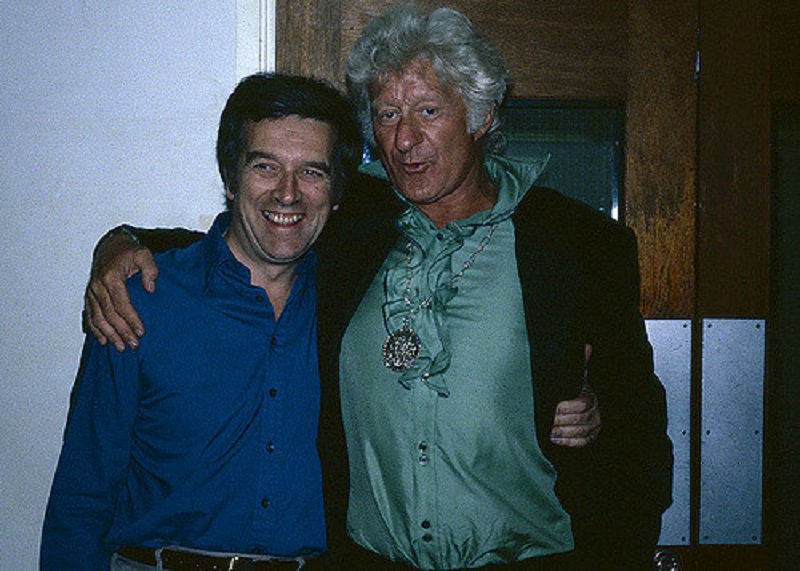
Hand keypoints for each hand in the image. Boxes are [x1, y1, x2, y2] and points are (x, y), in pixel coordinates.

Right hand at [83, 229, 157, 350]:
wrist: (111, 245)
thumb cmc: (130, 251)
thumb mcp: (144, 254)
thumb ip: (150, 269)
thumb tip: (150, 288)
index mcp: (111, 277)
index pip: (121, 304)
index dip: (131, 320)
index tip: (141, 332)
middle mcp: (98, 286)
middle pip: (109, 315)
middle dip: (121, 332)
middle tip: (133, 345)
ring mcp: (92, 291)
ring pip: (98, 318)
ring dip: (109, 334)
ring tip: (120, 347)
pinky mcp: (90, 295)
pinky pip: (90, 315)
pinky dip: (95, 329)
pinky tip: (103, 340)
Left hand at [550, 344, 600, 447]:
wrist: (578, 406)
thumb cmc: (572, 390)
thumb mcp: (574, 377)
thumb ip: (579, 363)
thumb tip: (586, 346)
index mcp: (589, 397)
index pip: (581, 404)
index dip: (565, 407)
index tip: (552, 408)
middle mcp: (595, 412)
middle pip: (580, 419)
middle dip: (561, 421)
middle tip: (546, 422)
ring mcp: (594, 426)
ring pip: (581, 432)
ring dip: (563, 433)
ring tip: (548, 432)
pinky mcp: (590, 438)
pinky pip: (582, 443)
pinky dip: (569, 442)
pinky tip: (556, 440)